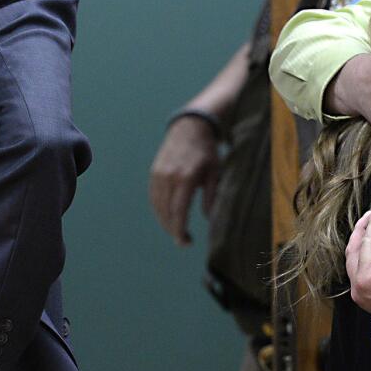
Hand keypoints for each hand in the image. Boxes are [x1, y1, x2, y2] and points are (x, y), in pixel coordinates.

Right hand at [148, 115, 220, 245]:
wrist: (189, 128)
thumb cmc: (207, 152)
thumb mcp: (216, 172)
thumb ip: (212, 195)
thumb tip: (209, 218)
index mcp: (186, 177)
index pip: (179, 211)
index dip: (179, 230)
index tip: (184, 242)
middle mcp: (169, 176)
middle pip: (166, 212)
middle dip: (173, 230)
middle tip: (184, 241)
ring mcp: (158, 174)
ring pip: (157, 206)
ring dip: (165, 222)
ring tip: (177, 231)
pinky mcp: (154, 173)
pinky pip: (153, 197)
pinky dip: (160, 210)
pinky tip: (169, 217)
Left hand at [346, 206, 370, 346]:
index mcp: (364, 279)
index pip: (366, 243)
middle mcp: (358, 289)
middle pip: (353, 252)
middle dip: (361, 231)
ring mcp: (362, 296)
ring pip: (355, 263)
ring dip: (361, 244)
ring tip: (369, 228)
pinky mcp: (369, 299)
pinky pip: (360, 272)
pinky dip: (364, 257)